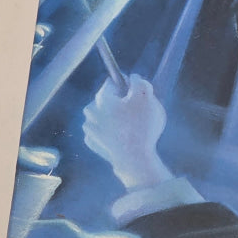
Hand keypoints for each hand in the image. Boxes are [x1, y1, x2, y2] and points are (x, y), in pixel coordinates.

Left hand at [83, 74, 173, 190]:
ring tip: (131, 128)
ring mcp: (90, 130)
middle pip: (106, 100)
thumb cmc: (141, 126)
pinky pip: (102, 133)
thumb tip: (133, 78)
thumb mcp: (147, 97)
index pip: (112, 82)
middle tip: (136, 113)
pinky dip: (111, 134)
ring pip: (103, 117)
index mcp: (101, 98)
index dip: (127, 86)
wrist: (135, 159)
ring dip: (114, 119)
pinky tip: (122, 138)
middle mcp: (90, 112)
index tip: (136, 95)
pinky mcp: (93, 144)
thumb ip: (140, 82)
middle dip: (119, 104)